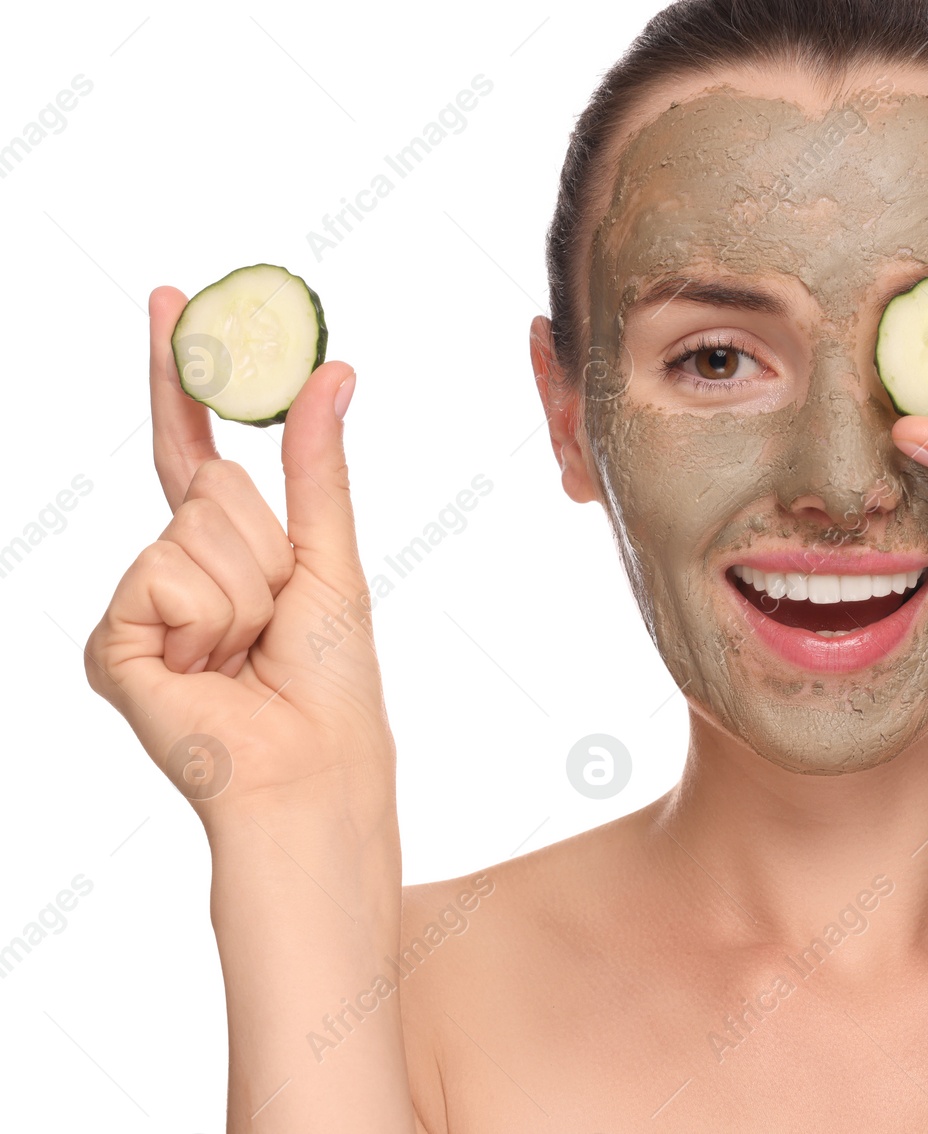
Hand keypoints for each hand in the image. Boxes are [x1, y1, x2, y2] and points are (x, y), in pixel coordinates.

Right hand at [85, 287, 393, 831]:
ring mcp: (139, 603)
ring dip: (246, 590)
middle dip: (265, 546)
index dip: (179, 375)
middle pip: (211, 485)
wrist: (312, 766)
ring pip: (191, 528)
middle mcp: (173, 565)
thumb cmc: (331, 679)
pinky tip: (208, 672)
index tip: (169, 297)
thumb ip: (316, 464)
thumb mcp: (331, 556)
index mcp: (226, 545)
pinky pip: (158, 578)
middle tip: (278, 617)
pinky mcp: (113, 643)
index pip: (192, 443)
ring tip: (250, 650)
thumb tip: (331, 369)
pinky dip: (206, 622)